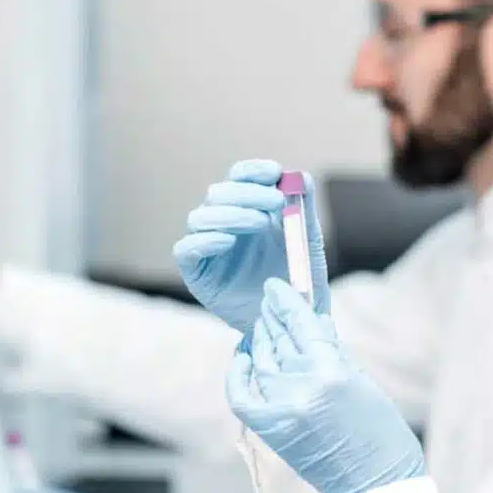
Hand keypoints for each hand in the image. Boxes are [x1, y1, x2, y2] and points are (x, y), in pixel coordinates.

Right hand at [172, 159, 329, 332]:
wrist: (289, 320)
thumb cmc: (298, 280)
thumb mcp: (307, 245)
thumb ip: (304, 212)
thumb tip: (303, 177)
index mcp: (247, 210)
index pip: (239, 179)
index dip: (252, 171)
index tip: (274, 173)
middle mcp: (223, 224)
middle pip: (219, 193)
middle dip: (247, 193)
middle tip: (275, 202)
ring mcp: (207, 247)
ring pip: (200, 217)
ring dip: (230, 214)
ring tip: (259, 222)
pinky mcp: (195, 272)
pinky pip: (186, 249)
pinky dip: (205, 241)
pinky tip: (229, 242)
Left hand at [226, 280, 425, 492]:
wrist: (376, 486)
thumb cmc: (381, 436)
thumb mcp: (362, 384)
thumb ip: (332, 352)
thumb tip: (313, 323)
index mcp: (331, 371)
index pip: (300, 323)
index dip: (285, 302)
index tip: (276, 289)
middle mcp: (301, 387)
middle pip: (278, 339)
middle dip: (272, 319)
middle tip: (269, 306)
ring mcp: (281, 409)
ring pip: (262, 361)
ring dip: (260, 341)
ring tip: (262, 329)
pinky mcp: (271, 430)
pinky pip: (242, 393)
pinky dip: (239, 374)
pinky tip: (243, 359)